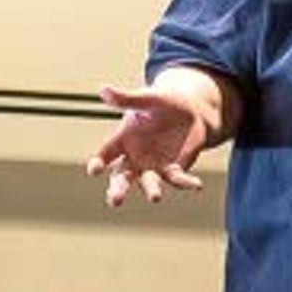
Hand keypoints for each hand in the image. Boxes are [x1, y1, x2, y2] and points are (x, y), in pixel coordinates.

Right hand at [85, 80, 215, 207]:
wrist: (190, 111)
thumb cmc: (162, 103)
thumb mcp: (147, 99)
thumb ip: (126, 99)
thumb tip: (104, 90)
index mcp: (122, 139)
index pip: (106, 154)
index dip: (99, 162)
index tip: (94, 170)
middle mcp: (134, 158)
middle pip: (122, 177)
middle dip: (118, 189)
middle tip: (115, 201)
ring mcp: (153, 167)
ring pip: (148, 182)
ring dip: (151, 190)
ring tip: (155, 197)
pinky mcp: (173, 170)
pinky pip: (178, 179)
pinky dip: (186, 182)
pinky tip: (197, 184)